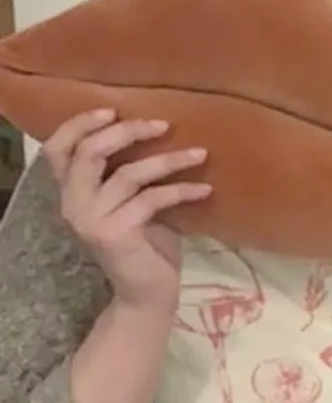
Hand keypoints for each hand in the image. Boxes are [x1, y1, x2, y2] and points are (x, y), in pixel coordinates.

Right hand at [46, 111, 209, 314]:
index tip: (112, 109)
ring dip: (168, 160)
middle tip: (163, 124)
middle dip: (127, 132)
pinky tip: (206, 190)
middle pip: (89, 152)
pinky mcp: (115, 234)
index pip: (56, 149)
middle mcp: (72, 204)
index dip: (79, 124)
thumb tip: (157, 129)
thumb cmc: (144, 244)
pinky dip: (182, 191)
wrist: (147, 293)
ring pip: (127, 174)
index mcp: (71, 192)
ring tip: (201, 155)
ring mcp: (90, 220)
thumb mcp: (132, 202)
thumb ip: (126, 174)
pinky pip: (151, 199)